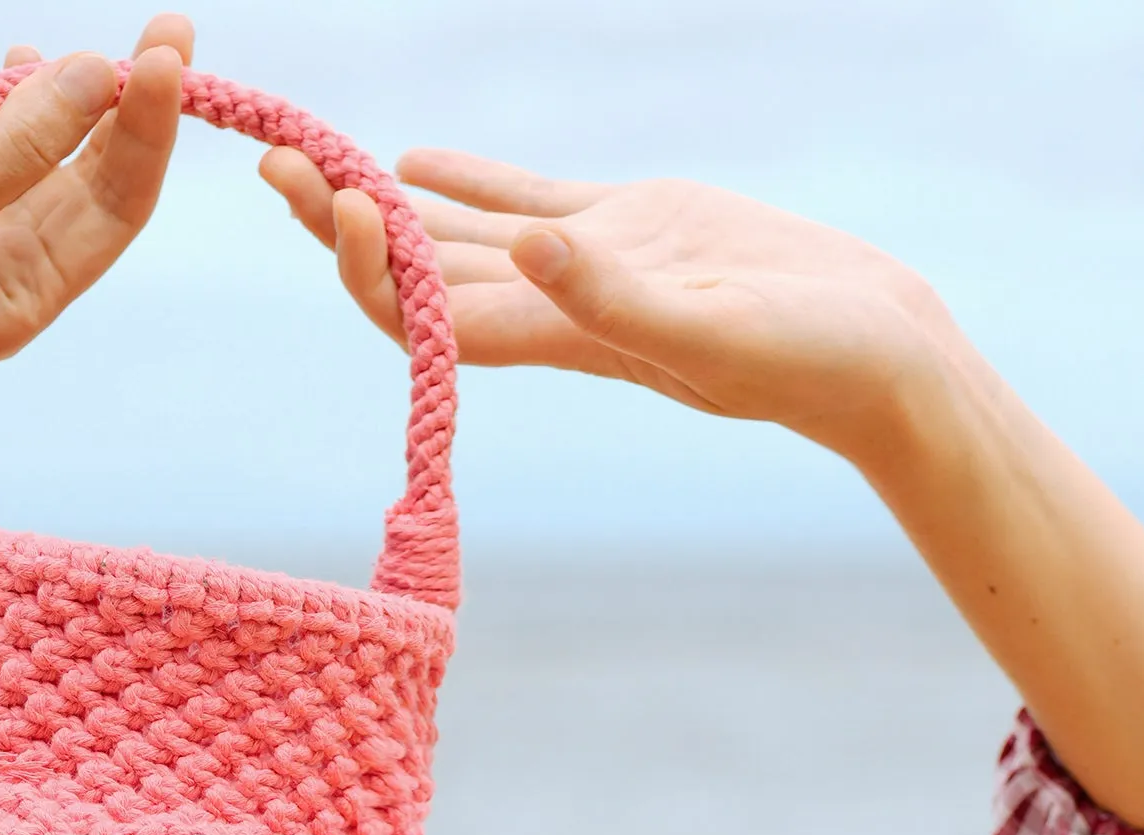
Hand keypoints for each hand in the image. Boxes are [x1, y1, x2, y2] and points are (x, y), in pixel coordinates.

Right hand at [0, 21, 194, 428]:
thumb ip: (13, 147)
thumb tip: (94, 75)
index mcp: (15, 296)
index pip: (110, 207)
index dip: (147, 132)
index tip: (169, 55)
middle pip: (80, 171)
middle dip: (119, 102)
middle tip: (165, 24)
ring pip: (13, 141)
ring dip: (32, 93)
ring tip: (28, 59)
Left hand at [257, 147, 957, 471]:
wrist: (876, 358)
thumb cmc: (807, 363)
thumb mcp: (712, 329)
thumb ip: (615, 296)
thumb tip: (524, 253)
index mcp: (567, 340)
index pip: (435, 313)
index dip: (370, 268)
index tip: (323, 205)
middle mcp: (561, 310)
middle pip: (424, 275)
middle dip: (343, 228)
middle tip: (268, 169)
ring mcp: (591, 269)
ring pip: (462, 238)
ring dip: (385, 206)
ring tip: (307, 161)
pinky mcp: (632, 231)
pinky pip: (527, 205)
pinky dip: (467, 187)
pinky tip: (412, 161)